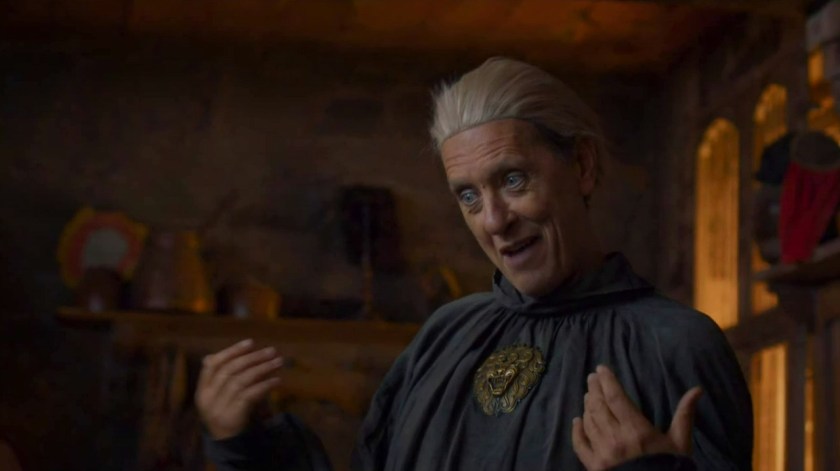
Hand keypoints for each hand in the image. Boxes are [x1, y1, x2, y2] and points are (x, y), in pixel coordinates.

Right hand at [195, 339, 283, 439]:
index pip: (213, 365)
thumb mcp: (221, 394)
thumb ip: (225, 376)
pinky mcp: (233, 417)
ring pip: (241, 381)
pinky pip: (250, 395)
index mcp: (202, 390)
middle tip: (272, 351)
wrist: (228, 443)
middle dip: (252, 358)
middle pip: (230, 370)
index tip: (251, 342)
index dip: (231, 351)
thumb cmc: (227, 412)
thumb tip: (235, 352)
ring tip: (278, 362)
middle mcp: (208, 399)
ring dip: (262, 369)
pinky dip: (264, 385)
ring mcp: (219, 409)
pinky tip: (276, 380)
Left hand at [571, 365, 702, 470]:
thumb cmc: (669, 466)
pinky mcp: (593, 466)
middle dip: (594, 389)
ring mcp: (602, 453)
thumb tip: (697, 390)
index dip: (607, 381)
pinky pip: (580, 445)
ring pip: (589, 422)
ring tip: (588, 395)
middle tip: (592, 378)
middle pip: (599, 406)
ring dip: (587, 406)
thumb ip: (684, 415)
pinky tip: (577, 420)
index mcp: (636, 430)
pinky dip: (576, 431)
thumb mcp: (680, 442)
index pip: (616, 398)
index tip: (601, 369)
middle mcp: (615, 438)